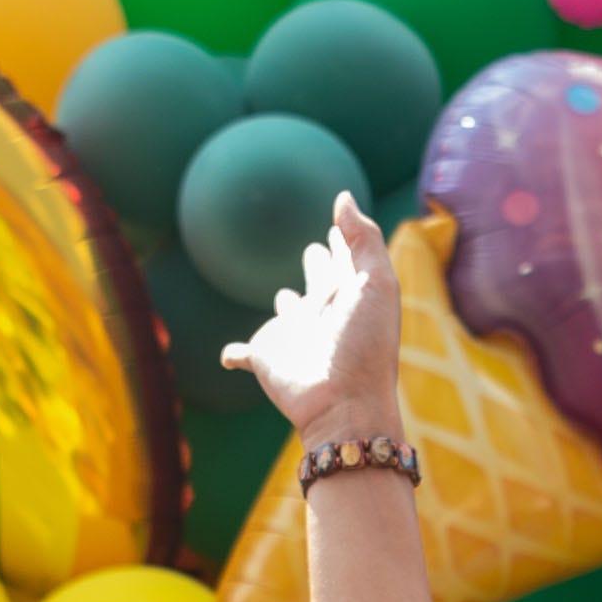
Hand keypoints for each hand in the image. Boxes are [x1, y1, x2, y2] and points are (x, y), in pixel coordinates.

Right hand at [223, 194, 403, 440]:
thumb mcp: (374, 282)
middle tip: (315, 247)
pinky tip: (227, 357)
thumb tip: (344, 198)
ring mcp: (294, 337)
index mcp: (350, 296)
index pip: (347, 261)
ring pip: (289, 317)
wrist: (342, 403)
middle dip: (319, 265)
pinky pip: (243, 355)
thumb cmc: (364, 343)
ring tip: (285, 296)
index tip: (339, 222)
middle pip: (320, 284)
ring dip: (287, 308)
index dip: (345, 241)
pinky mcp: (266, 359)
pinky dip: (234, 355)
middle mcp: (323, 315)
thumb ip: (362, 238)